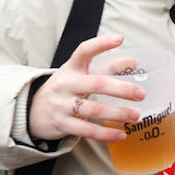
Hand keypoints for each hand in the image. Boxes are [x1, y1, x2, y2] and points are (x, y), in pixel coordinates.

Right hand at [27, 34, 145, 141]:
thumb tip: (132, 63)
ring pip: (93, 109)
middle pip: (96, 84)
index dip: (101, 44)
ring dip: (117, 113)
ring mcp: (62, 104)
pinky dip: (105, 133)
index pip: (84, 51)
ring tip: (135, 115)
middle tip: (141, 94)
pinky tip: (121, 135)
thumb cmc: (65, 88)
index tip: (119, 39)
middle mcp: (66, 84)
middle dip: (121, 89)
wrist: (33, 109)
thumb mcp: (80, 74)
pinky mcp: (62, 123)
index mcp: (72, 68)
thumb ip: (106, 68)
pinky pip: (86, 129)